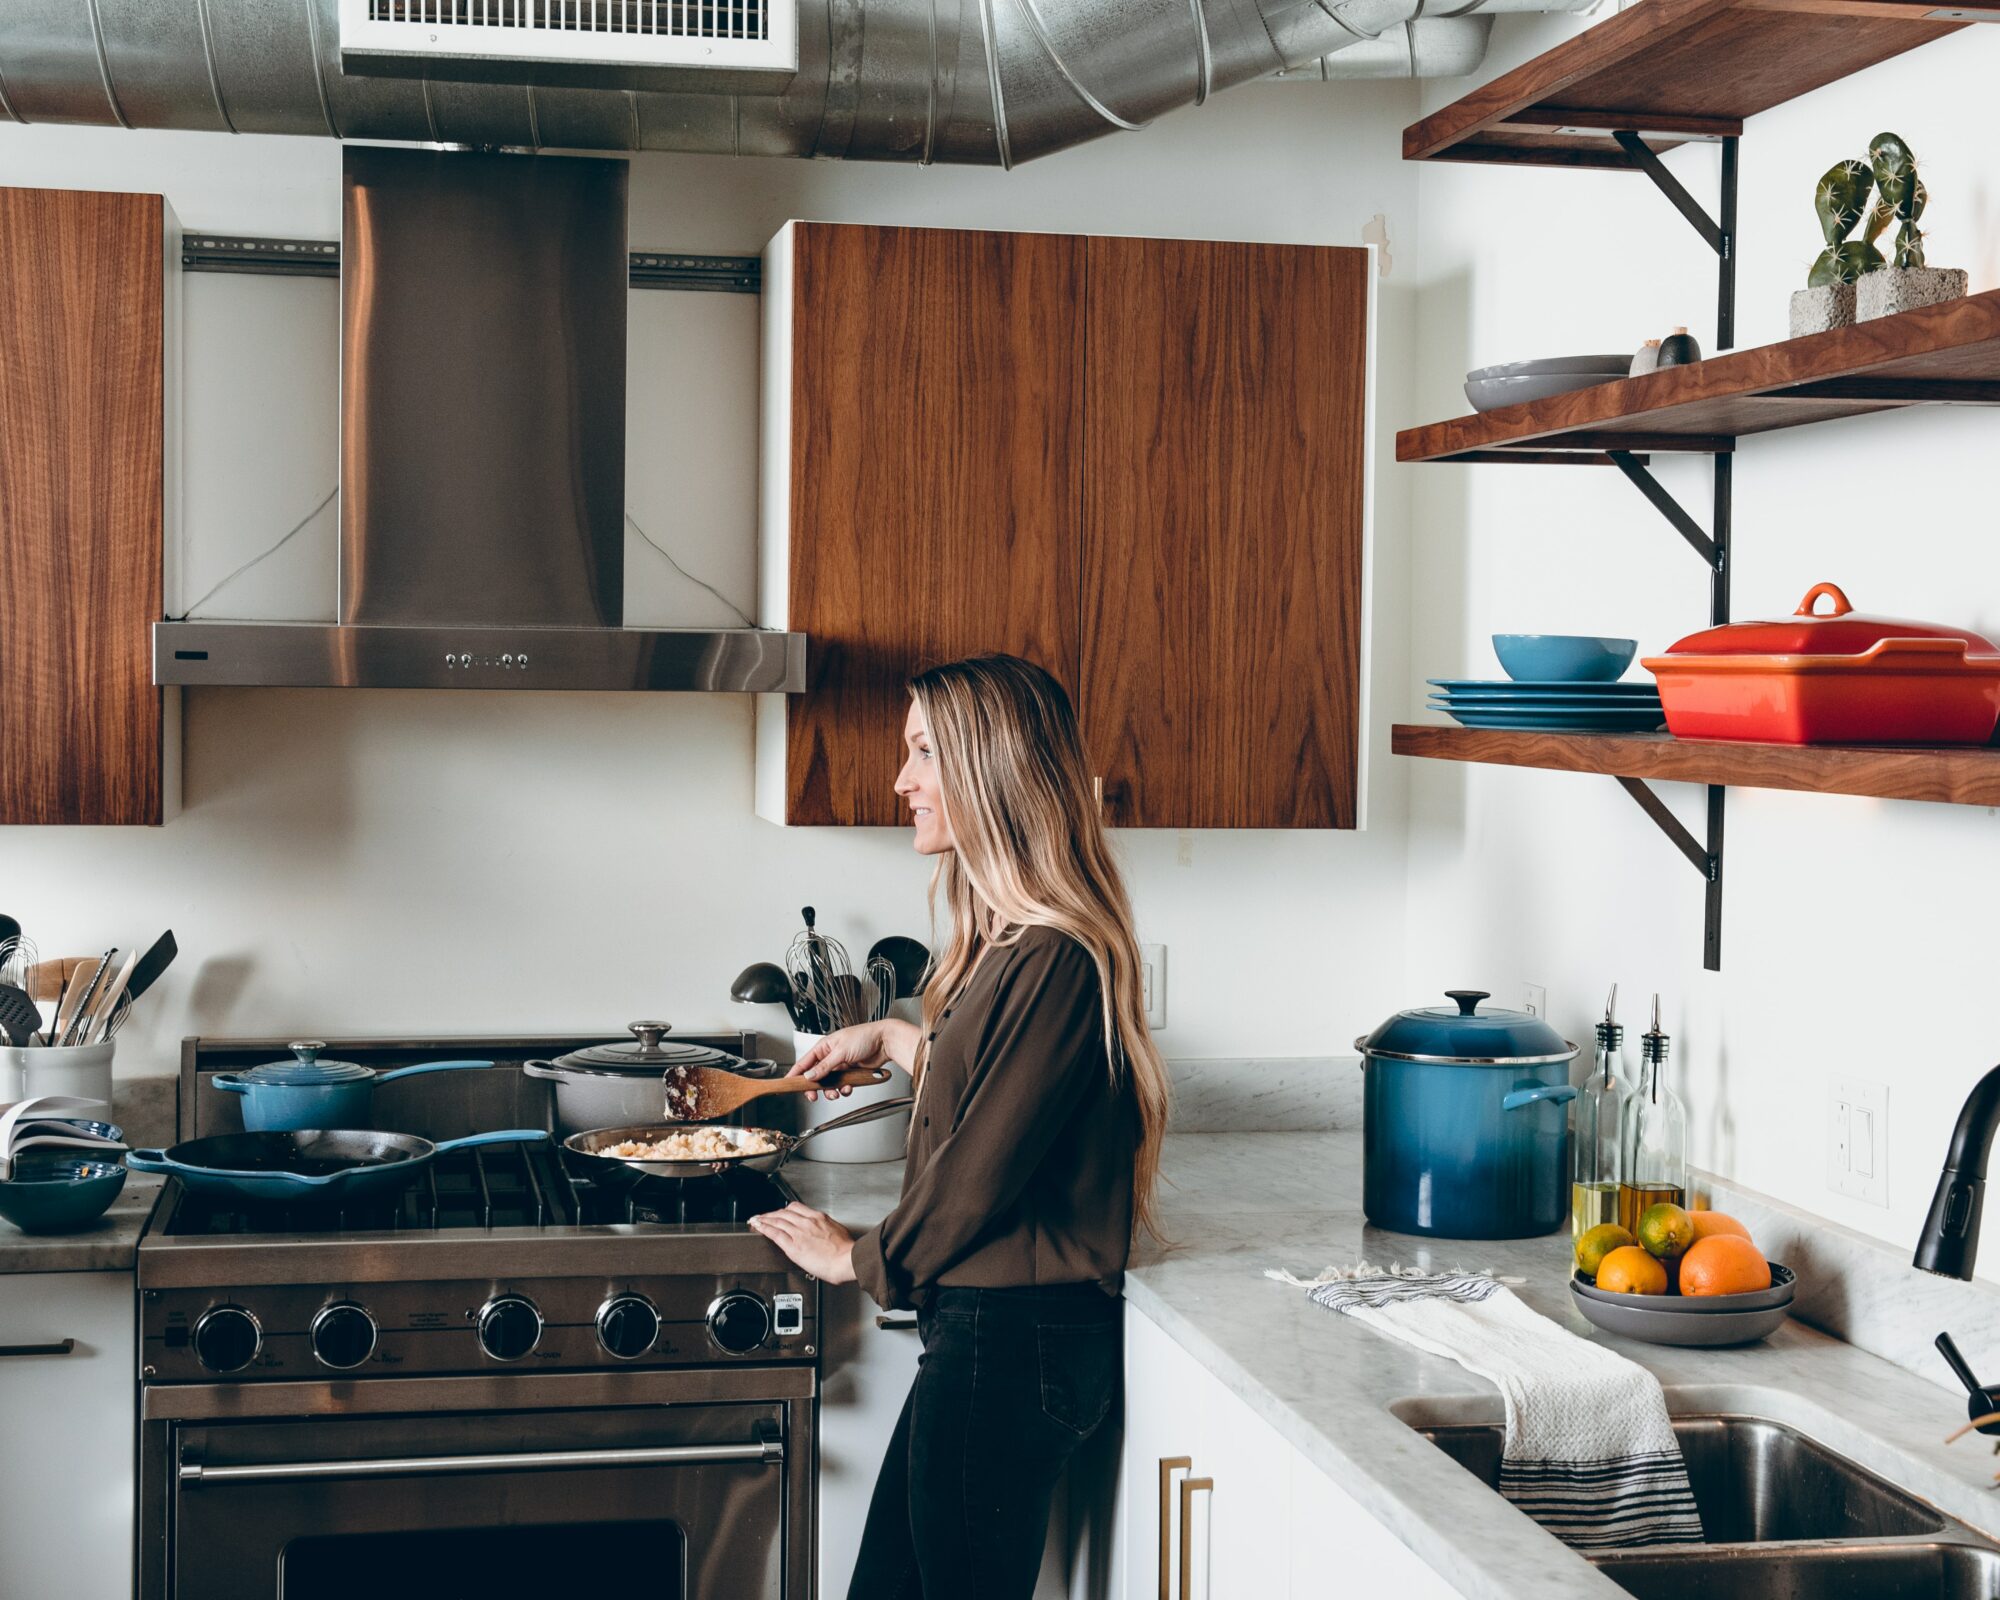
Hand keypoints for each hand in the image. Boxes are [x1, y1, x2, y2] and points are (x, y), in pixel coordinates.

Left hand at [748, 1202, 858, 1283]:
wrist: (846, 1260)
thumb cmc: (846, 1251)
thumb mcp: (837, 1231)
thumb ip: (826, 1228)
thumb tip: (822, 1232)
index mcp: (818, 1218)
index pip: (795, 1208)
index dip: (784, 1209)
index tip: (780, 1212)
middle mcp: (807, 1222)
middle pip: (784, 1212)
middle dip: (772, 1213)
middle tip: (764, 1215)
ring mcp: (799, 1233)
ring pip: (777, 1220)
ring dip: (764, 1219)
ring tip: (756, 1220)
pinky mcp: (794, 1246)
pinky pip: (775, 1233)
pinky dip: (764, 1228)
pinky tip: (758, 1227)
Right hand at [788, 1019, 918, 1099]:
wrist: (885, 1042)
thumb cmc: (865, 1037)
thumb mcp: (841, 1051)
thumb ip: (825, 1066)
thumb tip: (809, 1075)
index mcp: (823, 1047)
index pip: (804, 1062)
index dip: (795, 1074)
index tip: (787, 1084)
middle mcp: (830, 1057)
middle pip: (815, 1076)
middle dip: (815, 1088)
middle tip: (814, 1096)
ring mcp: (840, 1066)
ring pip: (828, 1084)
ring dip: (831, 1091)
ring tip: (836, 1093)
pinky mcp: (850, 1073)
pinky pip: (841, 1085)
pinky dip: (843, 1089)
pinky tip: (848, 1087)